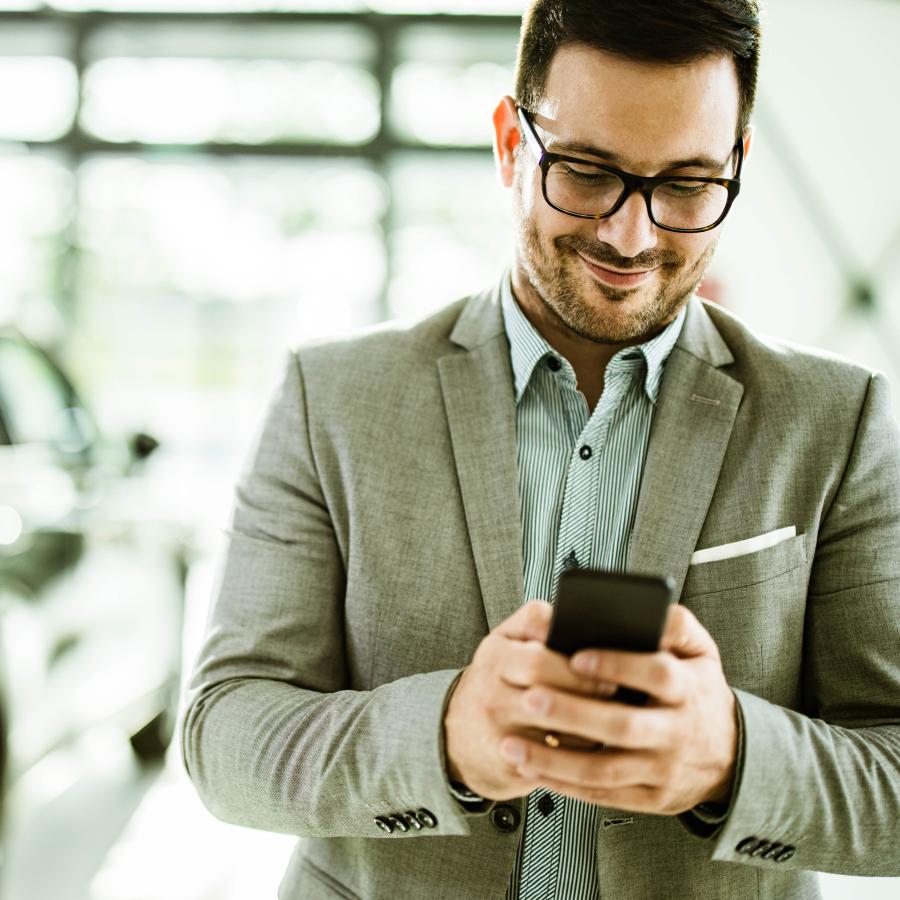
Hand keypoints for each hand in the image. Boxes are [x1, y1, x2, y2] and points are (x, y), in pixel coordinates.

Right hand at [443, 601, 616, 800]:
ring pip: (556, 728)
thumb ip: (535, 622)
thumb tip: (576, 616)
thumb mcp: (505, 643)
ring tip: (613, 714)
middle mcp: (491, 694)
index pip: (536, 654)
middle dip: (584, 686)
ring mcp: (498, 732)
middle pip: (545, 689)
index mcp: (494, 656)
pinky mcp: (510, 766)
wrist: (459, 736)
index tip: (601, 662)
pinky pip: (557, 760)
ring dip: (590, 722)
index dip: (572, 660)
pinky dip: (581, 752)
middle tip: (614, 688)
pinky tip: (595, 741)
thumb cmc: (496, 680)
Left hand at [495, 604, 737, 814]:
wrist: (730, 756)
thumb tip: (653, 609)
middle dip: (574, 714)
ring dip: (556, 759)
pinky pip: (603, 794)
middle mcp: (677, 732)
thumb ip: (678, 625)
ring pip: (606, 770)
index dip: (618, 664)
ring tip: (512, 745)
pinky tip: (532, 769)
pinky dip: (564, 784)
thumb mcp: (702, 652)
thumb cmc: (699, 691)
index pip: (657, 674)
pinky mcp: (651, 799)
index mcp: (688, 689)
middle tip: (530, 698)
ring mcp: (663, 770)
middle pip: (623, 725)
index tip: (576, 657)